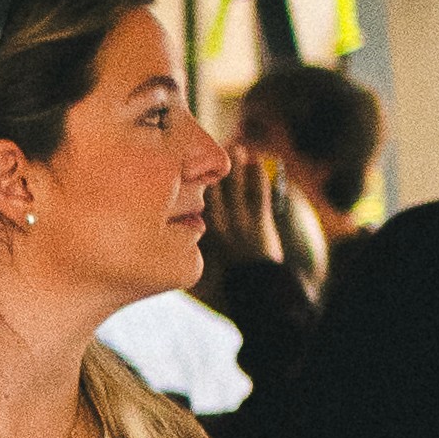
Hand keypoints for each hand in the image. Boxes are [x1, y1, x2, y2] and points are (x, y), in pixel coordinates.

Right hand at [203, 158, 322, 303]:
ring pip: (236, 189)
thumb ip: (192, 245)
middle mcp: (219, 225)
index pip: (194, 203)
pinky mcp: (261, 222)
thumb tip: (177, 232)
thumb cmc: (227, 280)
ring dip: (237, 167)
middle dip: (213, 168)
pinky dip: (259, 178)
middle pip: (214, 190)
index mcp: (202, 234)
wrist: (257, 290)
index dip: (192, 183)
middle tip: (213, 148)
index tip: (189, 166)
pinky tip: (258, 163)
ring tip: (237, 147)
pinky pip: (259, 195)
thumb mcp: (203, 264)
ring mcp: (240, 222)